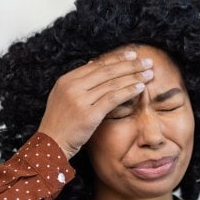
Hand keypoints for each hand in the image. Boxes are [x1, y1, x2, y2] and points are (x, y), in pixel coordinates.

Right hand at [37, 49, 154, 158]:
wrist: (50, 144)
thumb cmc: (60, 124)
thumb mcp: (63, 97)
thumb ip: (78, 82)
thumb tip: (92, 63)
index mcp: (66, 80)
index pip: (97, 64)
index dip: (117, 58)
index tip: (133, 55)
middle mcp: (72, 86)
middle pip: (107, 70)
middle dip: (130, 64)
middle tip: (147, 61)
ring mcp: (80, 99)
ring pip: (112, 83)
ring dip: (134, 77)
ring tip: (149, 73)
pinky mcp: (88, 114)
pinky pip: (113, 98)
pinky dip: (128, 91)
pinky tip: (140, 88)